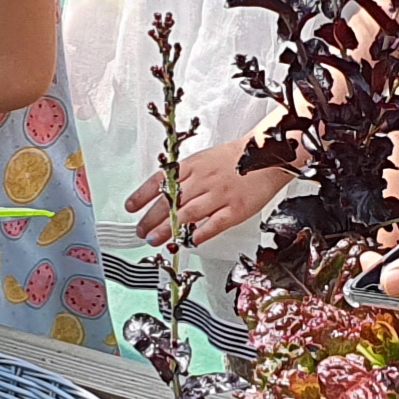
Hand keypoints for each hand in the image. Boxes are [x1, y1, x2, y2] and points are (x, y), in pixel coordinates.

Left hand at [126, 139, 291, 248]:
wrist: (268, 156)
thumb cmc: (236, 159)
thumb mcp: (205, 159)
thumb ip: (186, 176)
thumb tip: (163, 193)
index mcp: (193, 165)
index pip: (161, 180)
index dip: (143, 194)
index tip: (130, 207)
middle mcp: (203, 180)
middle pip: (170, 201)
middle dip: (151, 218)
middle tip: (140, 231)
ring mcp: (219, 195)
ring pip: (187, 214)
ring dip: (167, 229)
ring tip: (154, 239)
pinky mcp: (236, 209)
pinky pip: (214, 225)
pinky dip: (199, 235)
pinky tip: (187, 242)